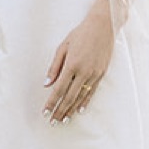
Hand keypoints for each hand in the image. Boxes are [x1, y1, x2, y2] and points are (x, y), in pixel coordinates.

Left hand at [44, 0, 112, 124]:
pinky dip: (85, 102)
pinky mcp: (101, 74)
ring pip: (80, 96)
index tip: (45, 112)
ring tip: (64, 120)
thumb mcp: (63, 47)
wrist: (102, 27)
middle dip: (60, 110)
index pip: (58, 89)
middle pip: (69, 96)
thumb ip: (54, 67)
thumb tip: (46, 84)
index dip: (51, 102)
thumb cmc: (80, 34)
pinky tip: (79, 110)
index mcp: (71, 64)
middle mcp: (83, 72)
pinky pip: (91, 91)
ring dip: (71, 109)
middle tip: (53, 122)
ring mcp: (93, 74)